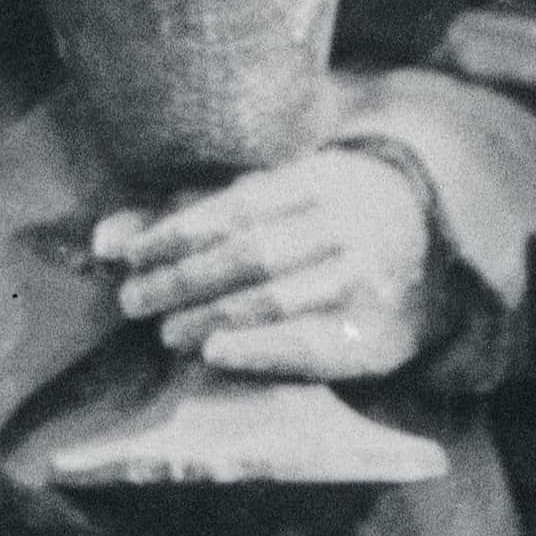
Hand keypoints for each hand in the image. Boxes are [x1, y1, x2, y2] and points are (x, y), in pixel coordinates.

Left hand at [96, 144, 440, 382]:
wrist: (432, 248)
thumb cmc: (327, 220)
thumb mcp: (272, 199)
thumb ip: (188, 216)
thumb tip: (103, 241)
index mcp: (314, 182)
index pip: (233, 209)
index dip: (174, 234)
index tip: (128, 257)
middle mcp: (342, 226)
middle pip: (248, 256)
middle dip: (182, 281)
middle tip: (134, 302)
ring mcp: (362, 279)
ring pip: (274, 300)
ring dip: (210, 318)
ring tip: (167, 333)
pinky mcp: (375, 331)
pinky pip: (311, 346)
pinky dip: (258, 351)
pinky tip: (217, 353)